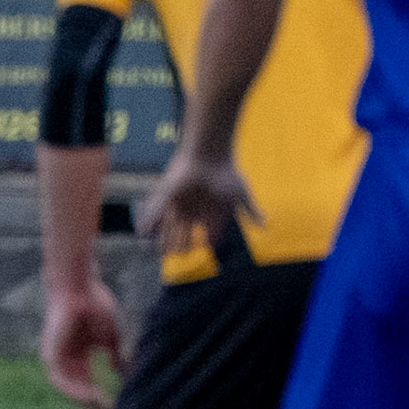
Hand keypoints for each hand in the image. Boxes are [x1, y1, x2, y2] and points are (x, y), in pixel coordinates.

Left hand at [40, 276, 123, 408]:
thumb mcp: (110, 339)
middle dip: (97, 408)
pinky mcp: (50, 354)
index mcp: (78, 358)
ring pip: (71, 390)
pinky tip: (93, 394)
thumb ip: (116, 358)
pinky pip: (61, 379)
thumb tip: (128, 378)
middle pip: (80, 393)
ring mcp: (56, 359)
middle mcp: (66, 361)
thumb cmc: (95, 306)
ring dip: (88, 402)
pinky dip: (77, 389)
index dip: (105, 401)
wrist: (79, 286)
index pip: (91, 387)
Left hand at [137, 153, 259, 255]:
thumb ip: (251, 211)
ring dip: (166, 240)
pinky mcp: (167, 195)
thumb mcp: (241, 194)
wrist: (209, 154)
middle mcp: (193, 207)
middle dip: (183, 244)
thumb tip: (266, 226)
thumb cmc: (226, 172)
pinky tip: (143, 233)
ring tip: (162, 253)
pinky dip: (149, 222)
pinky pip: (156, 212)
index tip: (207, 247)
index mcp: (209, 209)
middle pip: (187, 231)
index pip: (208, 229)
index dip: (208, 239)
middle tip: (182, 254)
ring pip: (171, 226)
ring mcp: (179, 202)